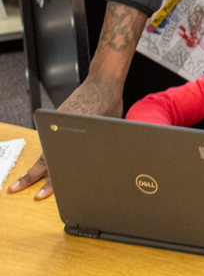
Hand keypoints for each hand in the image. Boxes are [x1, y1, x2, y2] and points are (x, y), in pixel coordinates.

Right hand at [8, 2, 144, 198]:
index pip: (60, 162)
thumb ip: (99, 146)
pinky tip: (41, 164)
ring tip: (22, 182)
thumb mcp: (109, 127)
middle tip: (21, 191)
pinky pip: (48, 140)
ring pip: (44, 150)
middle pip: (45, 158)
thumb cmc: (109, 101)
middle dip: (34, 177)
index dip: (55, 180)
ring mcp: (57, 124)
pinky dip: (44, 153)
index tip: (45, 193)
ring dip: (36, 167)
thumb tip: (97, 167)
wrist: (103, 81)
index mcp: (73, 132)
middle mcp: (61, 129)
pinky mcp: (59, 120)